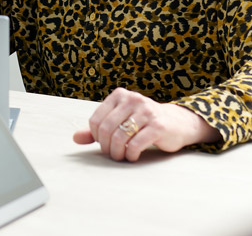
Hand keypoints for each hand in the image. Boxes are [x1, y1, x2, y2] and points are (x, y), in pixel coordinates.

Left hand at [72, 87, 219, 161]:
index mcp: (120, 95)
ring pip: (120, 137)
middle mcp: (132, 100)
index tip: (103, 143)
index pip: (96, 120)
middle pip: (106, 129)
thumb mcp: (119, 121)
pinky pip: (136, 144)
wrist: (176, 122)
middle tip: (111, 154)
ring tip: (121, 156)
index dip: (95, 137)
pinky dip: (130, 154)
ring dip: (117, 152)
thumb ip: (97, 129)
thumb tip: (75, 138)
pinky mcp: (158, 125)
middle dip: (106, 147)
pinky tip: (132, 156)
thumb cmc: (143, 122)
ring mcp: (146, 111)